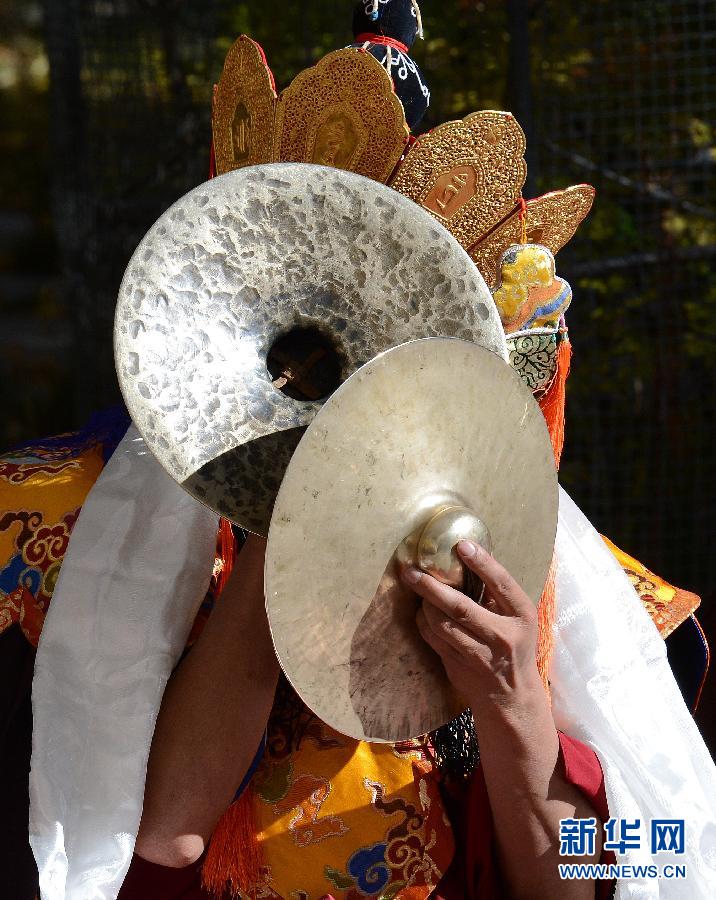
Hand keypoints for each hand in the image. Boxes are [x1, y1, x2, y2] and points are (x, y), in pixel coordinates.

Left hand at [401, 539, 542, 715]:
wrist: (513, 698)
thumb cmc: (515, 647)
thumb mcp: (518, 619)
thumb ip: (498, 594)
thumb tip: (471, 553)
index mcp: (522, 617)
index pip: (501, 584)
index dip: (481, 563)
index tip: (461, 544)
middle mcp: (502, 636)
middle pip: (460, 607)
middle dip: (432, 587)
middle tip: (412, 571)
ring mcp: (479, 655)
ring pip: (441, 624)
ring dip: (424, 604)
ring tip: (416, 587)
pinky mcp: (459, 667)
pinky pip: (433, 639)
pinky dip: (423, 622)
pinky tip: (422, 611)